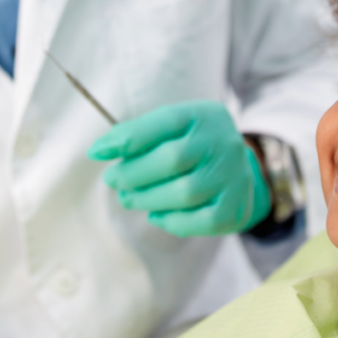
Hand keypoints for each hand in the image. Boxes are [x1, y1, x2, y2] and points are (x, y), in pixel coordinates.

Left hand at [87, 100, 271, 237]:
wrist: (240, 170)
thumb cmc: (192, 147)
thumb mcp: (172, 128)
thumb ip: (139, 134)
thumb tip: (99, 150)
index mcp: (202, 116)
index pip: (163, 122)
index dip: (127, 139)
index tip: (97, 152)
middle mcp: (222, 142)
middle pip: (171, 160)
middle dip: (133, 174)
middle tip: (113, 181)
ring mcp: (232, 176)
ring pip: (184, 193)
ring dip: (147, 199)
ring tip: (128, 198)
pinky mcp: (235, 207)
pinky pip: (201, 221)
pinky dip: (172, 221)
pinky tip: (156, 215)